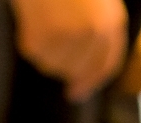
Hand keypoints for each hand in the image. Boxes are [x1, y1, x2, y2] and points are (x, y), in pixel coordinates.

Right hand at [9, 0, 127, 101]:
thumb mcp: (95, 1)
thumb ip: (97, 29)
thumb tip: (79, 74)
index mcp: (112, 22)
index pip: (106, 64)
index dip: (91, 82)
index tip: (75, 94)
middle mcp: (95, 34)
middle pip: (76, 70)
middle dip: (62, 64)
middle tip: (47, 42)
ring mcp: (69, 37)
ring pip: (53, 65)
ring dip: (44, 48)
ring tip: (42, 17)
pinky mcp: (44, 37)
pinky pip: (34, 53)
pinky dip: (28, 38)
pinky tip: (31, 17)